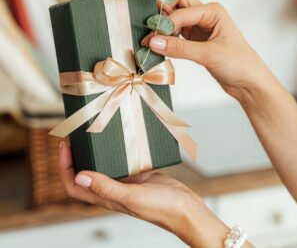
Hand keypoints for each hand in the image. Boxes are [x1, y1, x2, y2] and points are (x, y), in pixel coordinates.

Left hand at [59, 141, 231, 246]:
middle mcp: (113, 189)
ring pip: (103, 166)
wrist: (185, 208)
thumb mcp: (132, 197)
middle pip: (85, 173)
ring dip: (95, 153)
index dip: (65, 168)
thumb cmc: (161, 207)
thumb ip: (106, 188)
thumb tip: (79, 177)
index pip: (75, 185)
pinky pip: (121, 161)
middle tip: (76, 137)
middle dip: (76, 157)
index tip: (65, 147)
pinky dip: (116, 151)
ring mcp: (125, 181)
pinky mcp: (137, 174)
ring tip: (93, 135)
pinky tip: (119, 140)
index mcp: (107, 197)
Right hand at [142, 0, 277, 102]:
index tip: (152, 39)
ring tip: (151, 43)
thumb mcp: (209, 54)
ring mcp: (198, 28)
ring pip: (174, 19)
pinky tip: (160, 48)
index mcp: (212, 11)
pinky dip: (166, 39)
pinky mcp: (194, 41)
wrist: (248, 82)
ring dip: (162, 28)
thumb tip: (153, 42)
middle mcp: (204, 15)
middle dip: (161, 13)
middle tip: (150, 30)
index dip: (165, 24)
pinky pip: (175, 34)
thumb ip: (180, 48)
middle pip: (176, 3)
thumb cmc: (239, 64)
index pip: (180, 11)